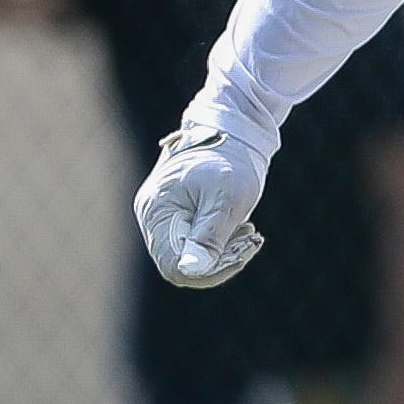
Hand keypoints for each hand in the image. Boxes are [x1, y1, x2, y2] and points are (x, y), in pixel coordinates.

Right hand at [134, 125, 266, 287]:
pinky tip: (241, 228)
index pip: (173, 265)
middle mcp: (151, 216)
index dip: (208, 271)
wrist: (230, 133)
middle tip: (251, 239)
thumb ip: (209, 237)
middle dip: (219, 261)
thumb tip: (191, 270)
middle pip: (180, 264)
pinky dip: (219, 244)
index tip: (241, 254)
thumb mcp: (226, 200)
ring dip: (222, 253)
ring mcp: (161, 216)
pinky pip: (193, 244)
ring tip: (249, 232)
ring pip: (188, 256)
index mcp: (157, 211)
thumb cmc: (229, 161)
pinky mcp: (174, 216)